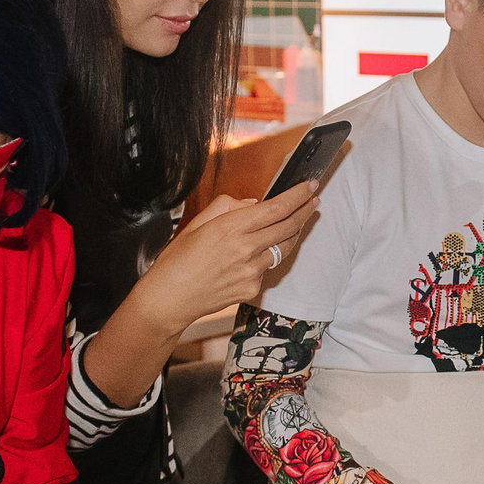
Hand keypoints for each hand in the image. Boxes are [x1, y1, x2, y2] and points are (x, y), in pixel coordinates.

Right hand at [126, 184, 320, 335]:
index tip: (311, 186)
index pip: (277, 207)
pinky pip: (268, 268)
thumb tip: (254, 203)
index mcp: (231, 226)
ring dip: (292, 234)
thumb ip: (228, 206)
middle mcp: (245, 248)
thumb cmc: (179, 259)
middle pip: (289, 226)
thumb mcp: (199, 222)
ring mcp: (251, 271)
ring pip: (283, 248)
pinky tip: (260, 253)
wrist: (170, 297)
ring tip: (296, 223)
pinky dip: (267, 257)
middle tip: (313, 202)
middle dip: (305, 211)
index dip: (298, 195)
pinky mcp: (252, 288)